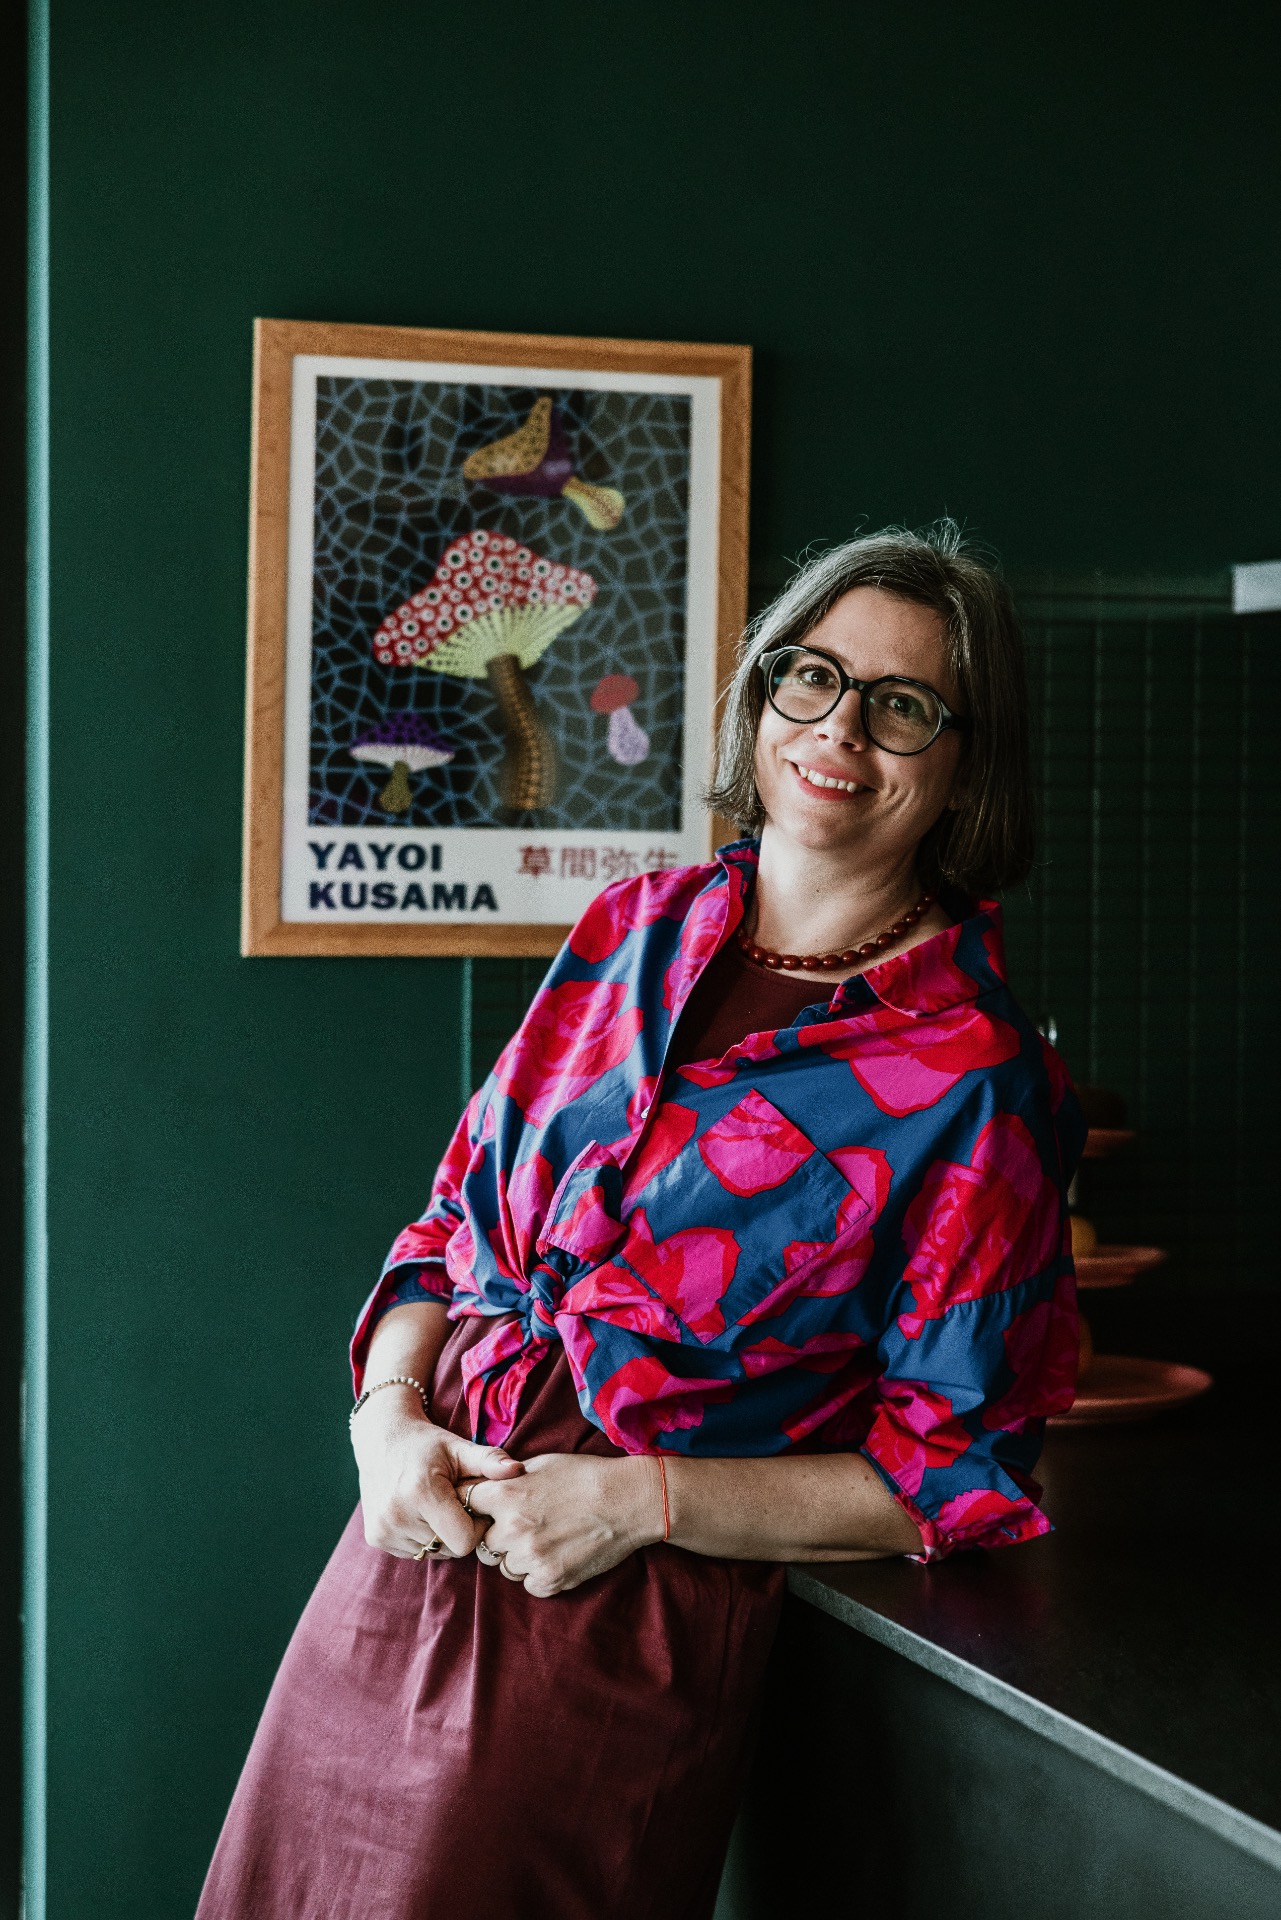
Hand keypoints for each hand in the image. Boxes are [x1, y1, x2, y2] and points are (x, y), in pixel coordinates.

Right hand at [351, 1387, 523, 1558]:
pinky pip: (414, 1552)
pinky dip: (422, 1537)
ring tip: (434, 1505)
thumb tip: (519, 1470)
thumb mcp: (459, 1448)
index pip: (464, 1541)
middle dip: (458, 1530)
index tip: (472, 1505)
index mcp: (420, 1492)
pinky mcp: (375, 1537)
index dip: (476, 1526)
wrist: (382, 1439)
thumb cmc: (427, 1444)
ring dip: (440, 1535)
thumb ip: (490, 1461)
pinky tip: (417, 1512)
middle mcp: (397, 1515)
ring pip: (433, 1552)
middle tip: (452, 1502)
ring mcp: (383, 1529)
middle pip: (449, 1548)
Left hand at [467, 1452, 663, 1596]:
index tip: (487, 1511)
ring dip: (521, 1558)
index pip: (466, 1505)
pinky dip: (540, 1575)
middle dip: (500, 1537)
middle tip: (527, 1527)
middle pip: (485, 1542)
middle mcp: (511, 1527)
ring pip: (506, 1567)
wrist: (627, 1500)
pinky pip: (529, 1584)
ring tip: (549, 1539)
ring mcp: (530, 1556)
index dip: (477, 1508)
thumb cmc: (585, 1476)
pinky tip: (560, 1555)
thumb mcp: (540, 1464)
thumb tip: (485, 1486)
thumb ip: (508, 1479)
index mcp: (505, 1494)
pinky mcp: (550, 1579)